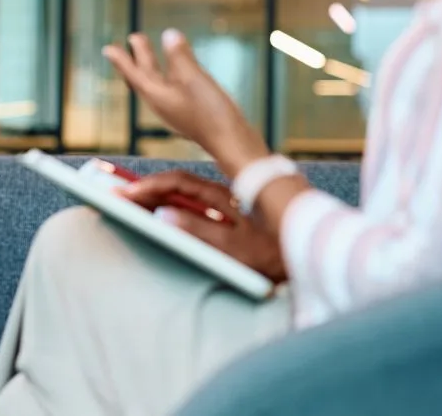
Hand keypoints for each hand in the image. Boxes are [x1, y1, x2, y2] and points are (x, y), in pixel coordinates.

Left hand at [103, 30, 267, 175]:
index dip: (122, 59)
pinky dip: (170, 74)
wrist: (232, 144)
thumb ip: (180, 57)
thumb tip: (169, 34)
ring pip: (159, 82)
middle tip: (133, 38)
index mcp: (157, 95)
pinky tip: (178, 73)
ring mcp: (177, 109)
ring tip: (149, 50)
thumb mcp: (194, 78)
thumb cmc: (211, 113)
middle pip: (145, 76)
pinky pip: (173, 88)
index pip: (134, 73)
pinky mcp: (191, 112)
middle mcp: (162, 103)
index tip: (107, 48)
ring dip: (153, 64)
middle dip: (138, 57)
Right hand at [118, 170, 286, 282]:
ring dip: (162, 198)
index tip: (122, 193)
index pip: (179, 184)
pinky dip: (179, 208)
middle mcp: (231, 194)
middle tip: (118, 194)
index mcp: (229, 195)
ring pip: (191, 196)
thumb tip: (163, 215)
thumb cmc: (286, 252)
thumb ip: (200, 233)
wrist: (323, 256)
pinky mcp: (243, 219)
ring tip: (134, 204)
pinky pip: (202, 207)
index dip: (148, 188)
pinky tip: (167, 217)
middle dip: (148, 190)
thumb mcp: (240, 249)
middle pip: (180, 186)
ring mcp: (236, 206)